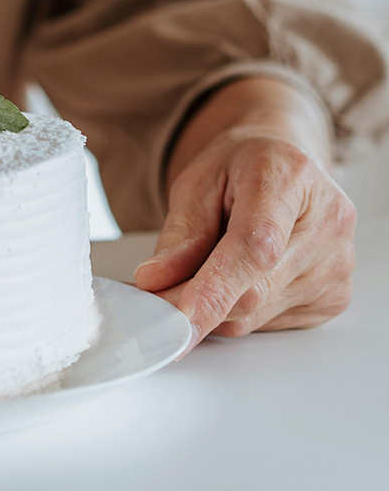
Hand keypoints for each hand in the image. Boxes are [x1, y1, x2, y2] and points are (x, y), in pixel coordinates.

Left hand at [136, 121, 354, 354]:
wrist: (281, 166)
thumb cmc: (240, 169)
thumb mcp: (196, 183)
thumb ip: (179, 234)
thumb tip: (155, 281)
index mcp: (290, 179)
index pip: (256, 248)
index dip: (216, 289)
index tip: (180, 315)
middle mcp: (328, 224)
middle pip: (254, 292)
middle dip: (192, 303)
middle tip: (154, 295)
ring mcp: (337, 265)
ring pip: (254, 315)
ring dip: (213, 307)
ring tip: (203, 267)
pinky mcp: (333, 297)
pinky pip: (268, 324)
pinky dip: (237, 312)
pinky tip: (238, 277)